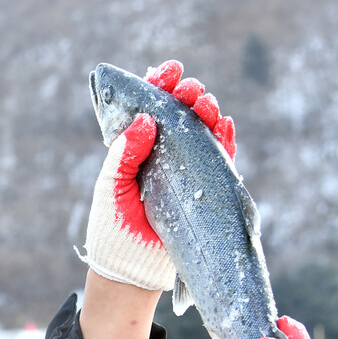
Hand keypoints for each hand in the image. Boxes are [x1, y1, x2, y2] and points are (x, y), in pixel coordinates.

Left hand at [80, 60, 235, 289]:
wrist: (131, 268)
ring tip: (206, 103)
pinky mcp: (203, 190)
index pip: (149, 110)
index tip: (169, 70)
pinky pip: (220, 160)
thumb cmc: (113, 227)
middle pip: (179, 117)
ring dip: (206, 113)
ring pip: (202, 133)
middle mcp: (161, 157)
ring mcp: (184, 172)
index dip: (160, 87)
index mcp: (134, 151)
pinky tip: (225, 125)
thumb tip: (146, 120)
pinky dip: (225, 140)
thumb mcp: (112, 186)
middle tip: (190, 88)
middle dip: (187, 96)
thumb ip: (125, 153)